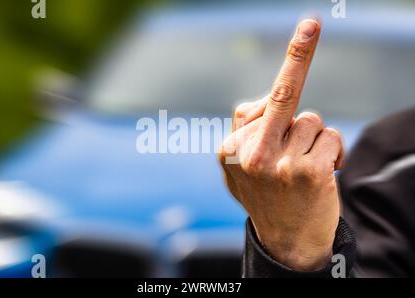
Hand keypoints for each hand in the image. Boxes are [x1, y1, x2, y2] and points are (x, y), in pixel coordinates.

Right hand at [219, 19, 343, 270]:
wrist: (285, 241)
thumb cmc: (265, 195)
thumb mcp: (238, 168)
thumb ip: (244, 131)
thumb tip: (262, 102)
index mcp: (229, 151)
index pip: (254, 105)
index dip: (291, 62)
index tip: (309, 26)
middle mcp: (249, 155)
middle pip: (284, 100)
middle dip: (297, 72)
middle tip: (309, 27)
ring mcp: (279, 164)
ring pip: (310, 120)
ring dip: (311, 140)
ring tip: (301, 168)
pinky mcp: (308, 173)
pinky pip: (330, 137)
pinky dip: (332, 152)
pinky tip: (321, 175)